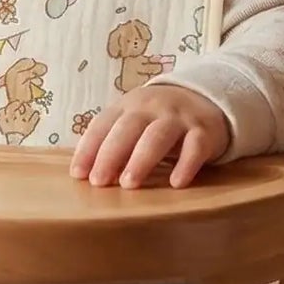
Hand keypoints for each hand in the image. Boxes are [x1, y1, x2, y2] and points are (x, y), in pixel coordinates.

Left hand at [70, 84, 229, 188]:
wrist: (206, 99)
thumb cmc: (158, 120)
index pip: (103, 124)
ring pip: (158, 136)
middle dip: (111, 155)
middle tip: (99, 182)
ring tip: (128, 184)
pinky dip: (186, 164)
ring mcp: (179, 118)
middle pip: (128, 128)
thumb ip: (114, 143)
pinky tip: (176, 183)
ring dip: (141, 160)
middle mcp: (152, 107)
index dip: (89, 149)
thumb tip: (87, 175)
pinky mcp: (204, 131)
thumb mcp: (134, 123)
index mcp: (129, 105)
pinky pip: (195, 147)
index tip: (77, 174)